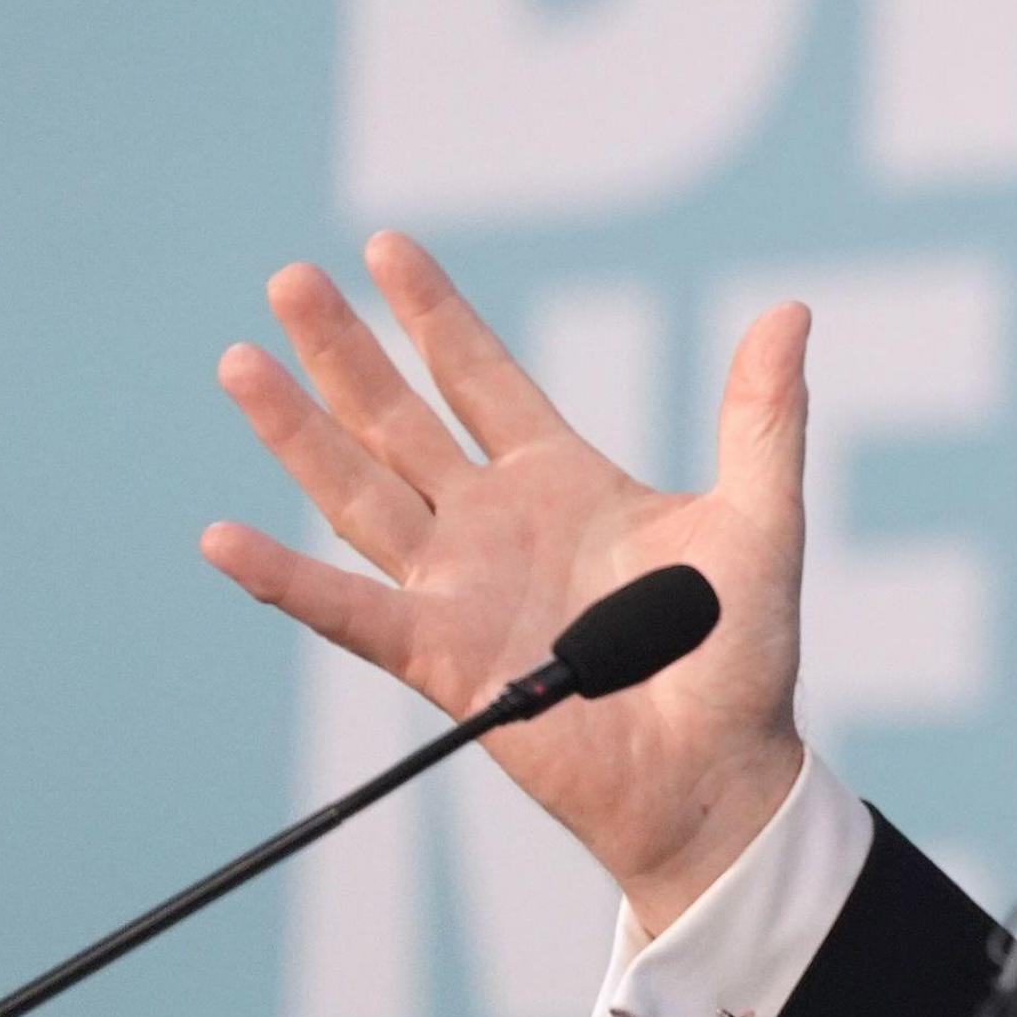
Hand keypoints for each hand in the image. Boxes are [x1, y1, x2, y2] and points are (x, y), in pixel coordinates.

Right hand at [199, 231, 810, 934]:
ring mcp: (458, 588)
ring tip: (241, 363)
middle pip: (399, 419)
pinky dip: (285, 578)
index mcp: (562, 480)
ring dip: (297, 432)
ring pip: (357, 492)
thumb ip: (761, 417)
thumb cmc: (740, 653)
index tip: (385, 249)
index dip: (434, 314)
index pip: (480, 377)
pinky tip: (225, 536)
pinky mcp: (441, 657)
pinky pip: (348, 612)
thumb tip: (791, 313)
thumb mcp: (760, 516)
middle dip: (345, 350)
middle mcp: (494, 525)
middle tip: (288, 278)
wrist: (718, 768)